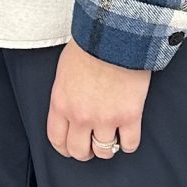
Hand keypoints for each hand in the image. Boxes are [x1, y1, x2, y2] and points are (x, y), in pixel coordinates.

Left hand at [47, 40, 150, 161]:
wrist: (115, 34)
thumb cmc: (89, 45)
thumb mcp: (64, 71)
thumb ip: (65, 95)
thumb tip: (70, 108)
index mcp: (61, 103)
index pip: (57, 140)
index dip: (65, 148)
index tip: (71, 147)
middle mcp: (80, 116)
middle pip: (79, 151)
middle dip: (85, 152)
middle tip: (92, 145)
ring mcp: (105, 118)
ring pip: (104, 152)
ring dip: (108, 146)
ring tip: (112, 136)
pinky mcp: (129, 116)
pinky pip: (130, 144)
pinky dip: (129, 143)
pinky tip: (128, 134)